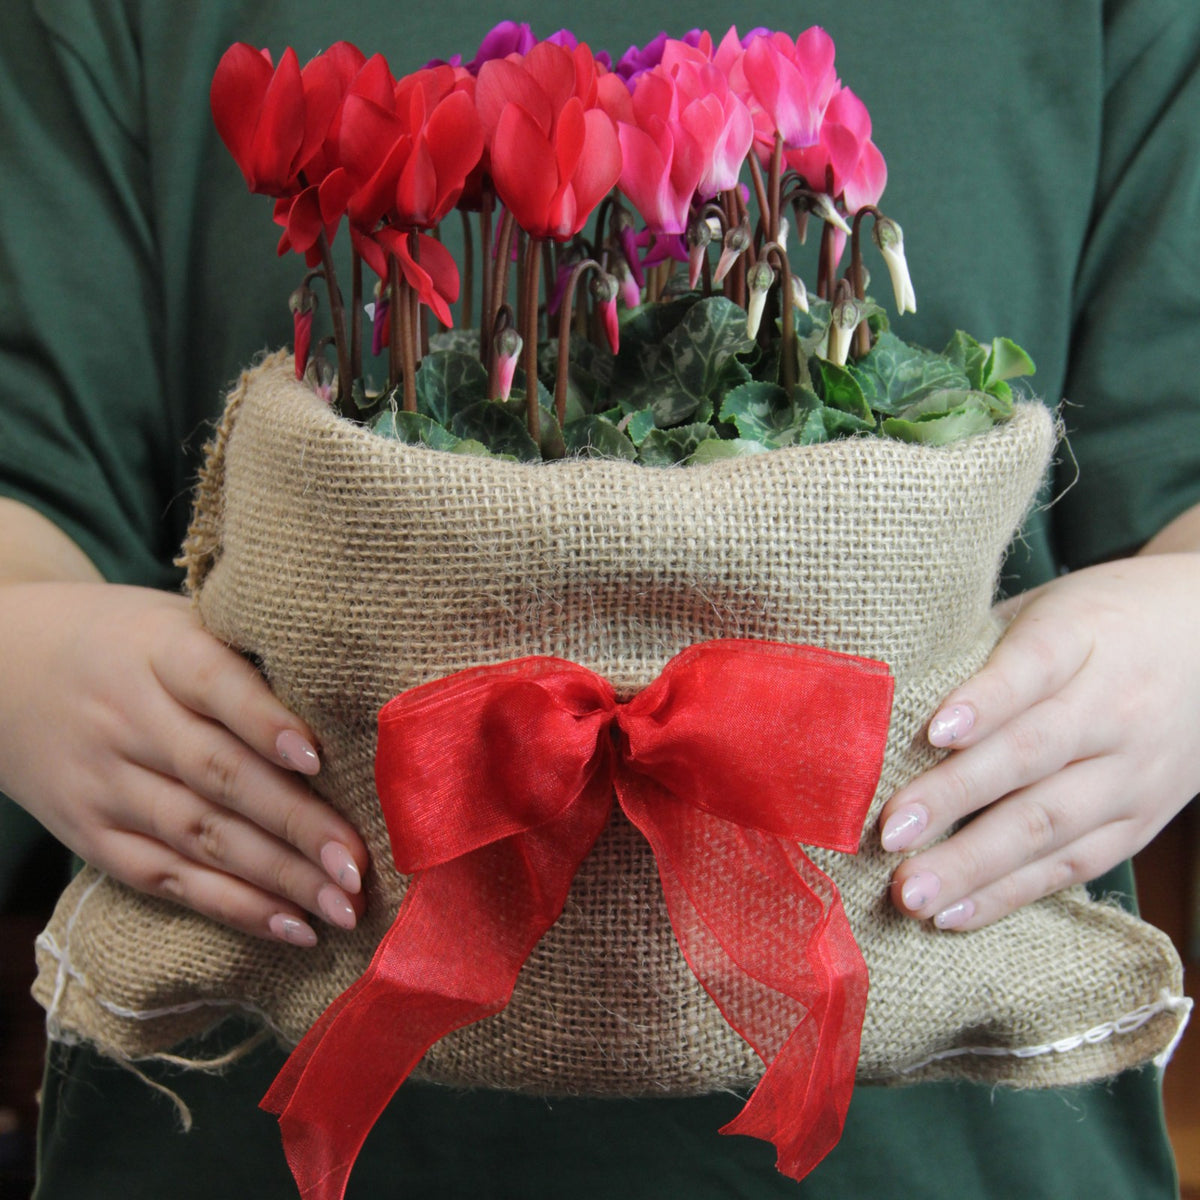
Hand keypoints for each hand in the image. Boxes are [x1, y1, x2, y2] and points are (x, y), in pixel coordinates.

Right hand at [0, 581, 368, 945]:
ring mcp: (107, 784)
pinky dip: (233, 907)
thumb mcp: (175, 621)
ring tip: (341, 906)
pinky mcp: (94, 837)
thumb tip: (351, 698)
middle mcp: (130, 720)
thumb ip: (245, 655)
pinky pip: (168, 879)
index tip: (317, 757)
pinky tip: (292, 927)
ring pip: (199, 837)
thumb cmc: (128, 642)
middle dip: (295, 824)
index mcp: (158, 651)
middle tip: (357, 864)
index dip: (263, 720)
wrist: (3, 671)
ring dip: (277, 878)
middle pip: (218, 774)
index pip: (213, 682)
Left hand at [878, 551, 1199, 929]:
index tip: (932, 732)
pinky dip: (1010, 893)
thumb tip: (881, 695)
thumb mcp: (1046, 609)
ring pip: (1050, 823)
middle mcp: (1115, 708)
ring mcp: (1133, 772)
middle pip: (1032, 755)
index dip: (983, 701)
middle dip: (955, 798)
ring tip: (911, 893)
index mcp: (1082, 639)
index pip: (1032, 668)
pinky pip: (1073, 866)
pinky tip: (954, 914)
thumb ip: (979, 648)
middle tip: (889, 833)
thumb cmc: (1099, 621)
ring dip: (974, 865)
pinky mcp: (1140, 822)